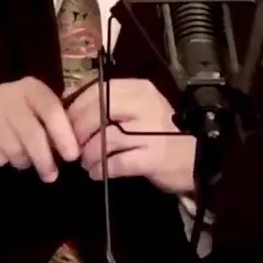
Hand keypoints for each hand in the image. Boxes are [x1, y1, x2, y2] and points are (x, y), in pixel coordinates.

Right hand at [0, 77, 79, 182]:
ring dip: (24, 161)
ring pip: (15, 149)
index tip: (72, 156)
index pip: (51, 109)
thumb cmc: (19, 118)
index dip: (64, 135)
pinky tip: (4, 154)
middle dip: (45, 158)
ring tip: (24, 159)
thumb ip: (58, 123)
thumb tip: (80, 145)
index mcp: (30, 87)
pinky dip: (4, 161)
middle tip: (52, 175)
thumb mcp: (38, 112)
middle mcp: (7, 94)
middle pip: (32, 133)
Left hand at [66, 79, 195, 194]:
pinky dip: (102, 169)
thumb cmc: (160, 132)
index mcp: (138, 89)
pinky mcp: (154, 157)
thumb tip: (66, 95)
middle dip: (78, 131)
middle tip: (71, 146)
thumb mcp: (135, 108)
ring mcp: (151, 131)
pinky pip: (118, 163)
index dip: (75, 107)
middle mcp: (145, 105)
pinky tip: (97, 173)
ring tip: (86, 162)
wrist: (198, 157)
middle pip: (97, 112)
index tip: (64, 122)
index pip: (97, 91)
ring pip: (105, 139)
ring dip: (88, 153)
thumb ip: (104, 100)